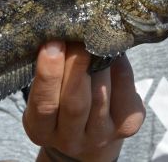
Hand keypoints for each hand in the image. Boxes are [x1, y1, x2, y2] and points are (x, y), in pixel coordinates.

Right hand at [23, 41, 144, 161]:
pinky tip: (114, 51)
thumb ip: (54, 68)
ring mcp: (101, 136)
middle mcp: (71, 139)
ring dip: (99, 63)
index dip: (48, 74)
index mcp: (41, 129)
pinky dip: (119, 66)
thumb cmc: (63, 97)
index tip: (52, 43)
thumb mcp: (49, 89)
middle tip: (78, 36)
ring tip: (97, 37)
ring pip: (102, 96)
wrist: (91, 129)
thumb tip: (67, 28)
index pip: (44, 104)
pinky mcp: (127, 125)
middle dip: (77, 66)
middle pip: (75, 103)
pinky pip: (125, 90)